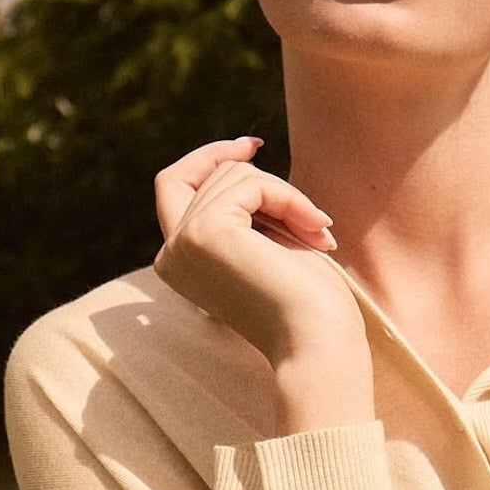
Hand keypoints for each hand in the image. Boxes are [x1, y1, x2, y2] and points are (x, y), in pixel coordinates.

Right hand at [153, 135, 364, 369]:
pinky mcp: (204, 232)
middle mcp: (171, 254)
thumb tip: (241, 154)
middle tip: (313, 220)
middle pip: (211, 174)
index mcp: (180, 261)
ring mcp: (183, 242)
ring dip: (287, 197)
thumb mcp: (265, 243)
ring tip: (319, 236)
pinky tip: (317, 232)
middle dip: (268, 185)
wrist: (317, 342)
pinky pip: (251, 182)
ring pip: (235, 175)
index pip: (173, 184)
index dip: (208, 157)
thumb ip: (242, 208)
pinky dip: (290, 199)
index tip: (252, 146)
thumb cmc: (305, 302)